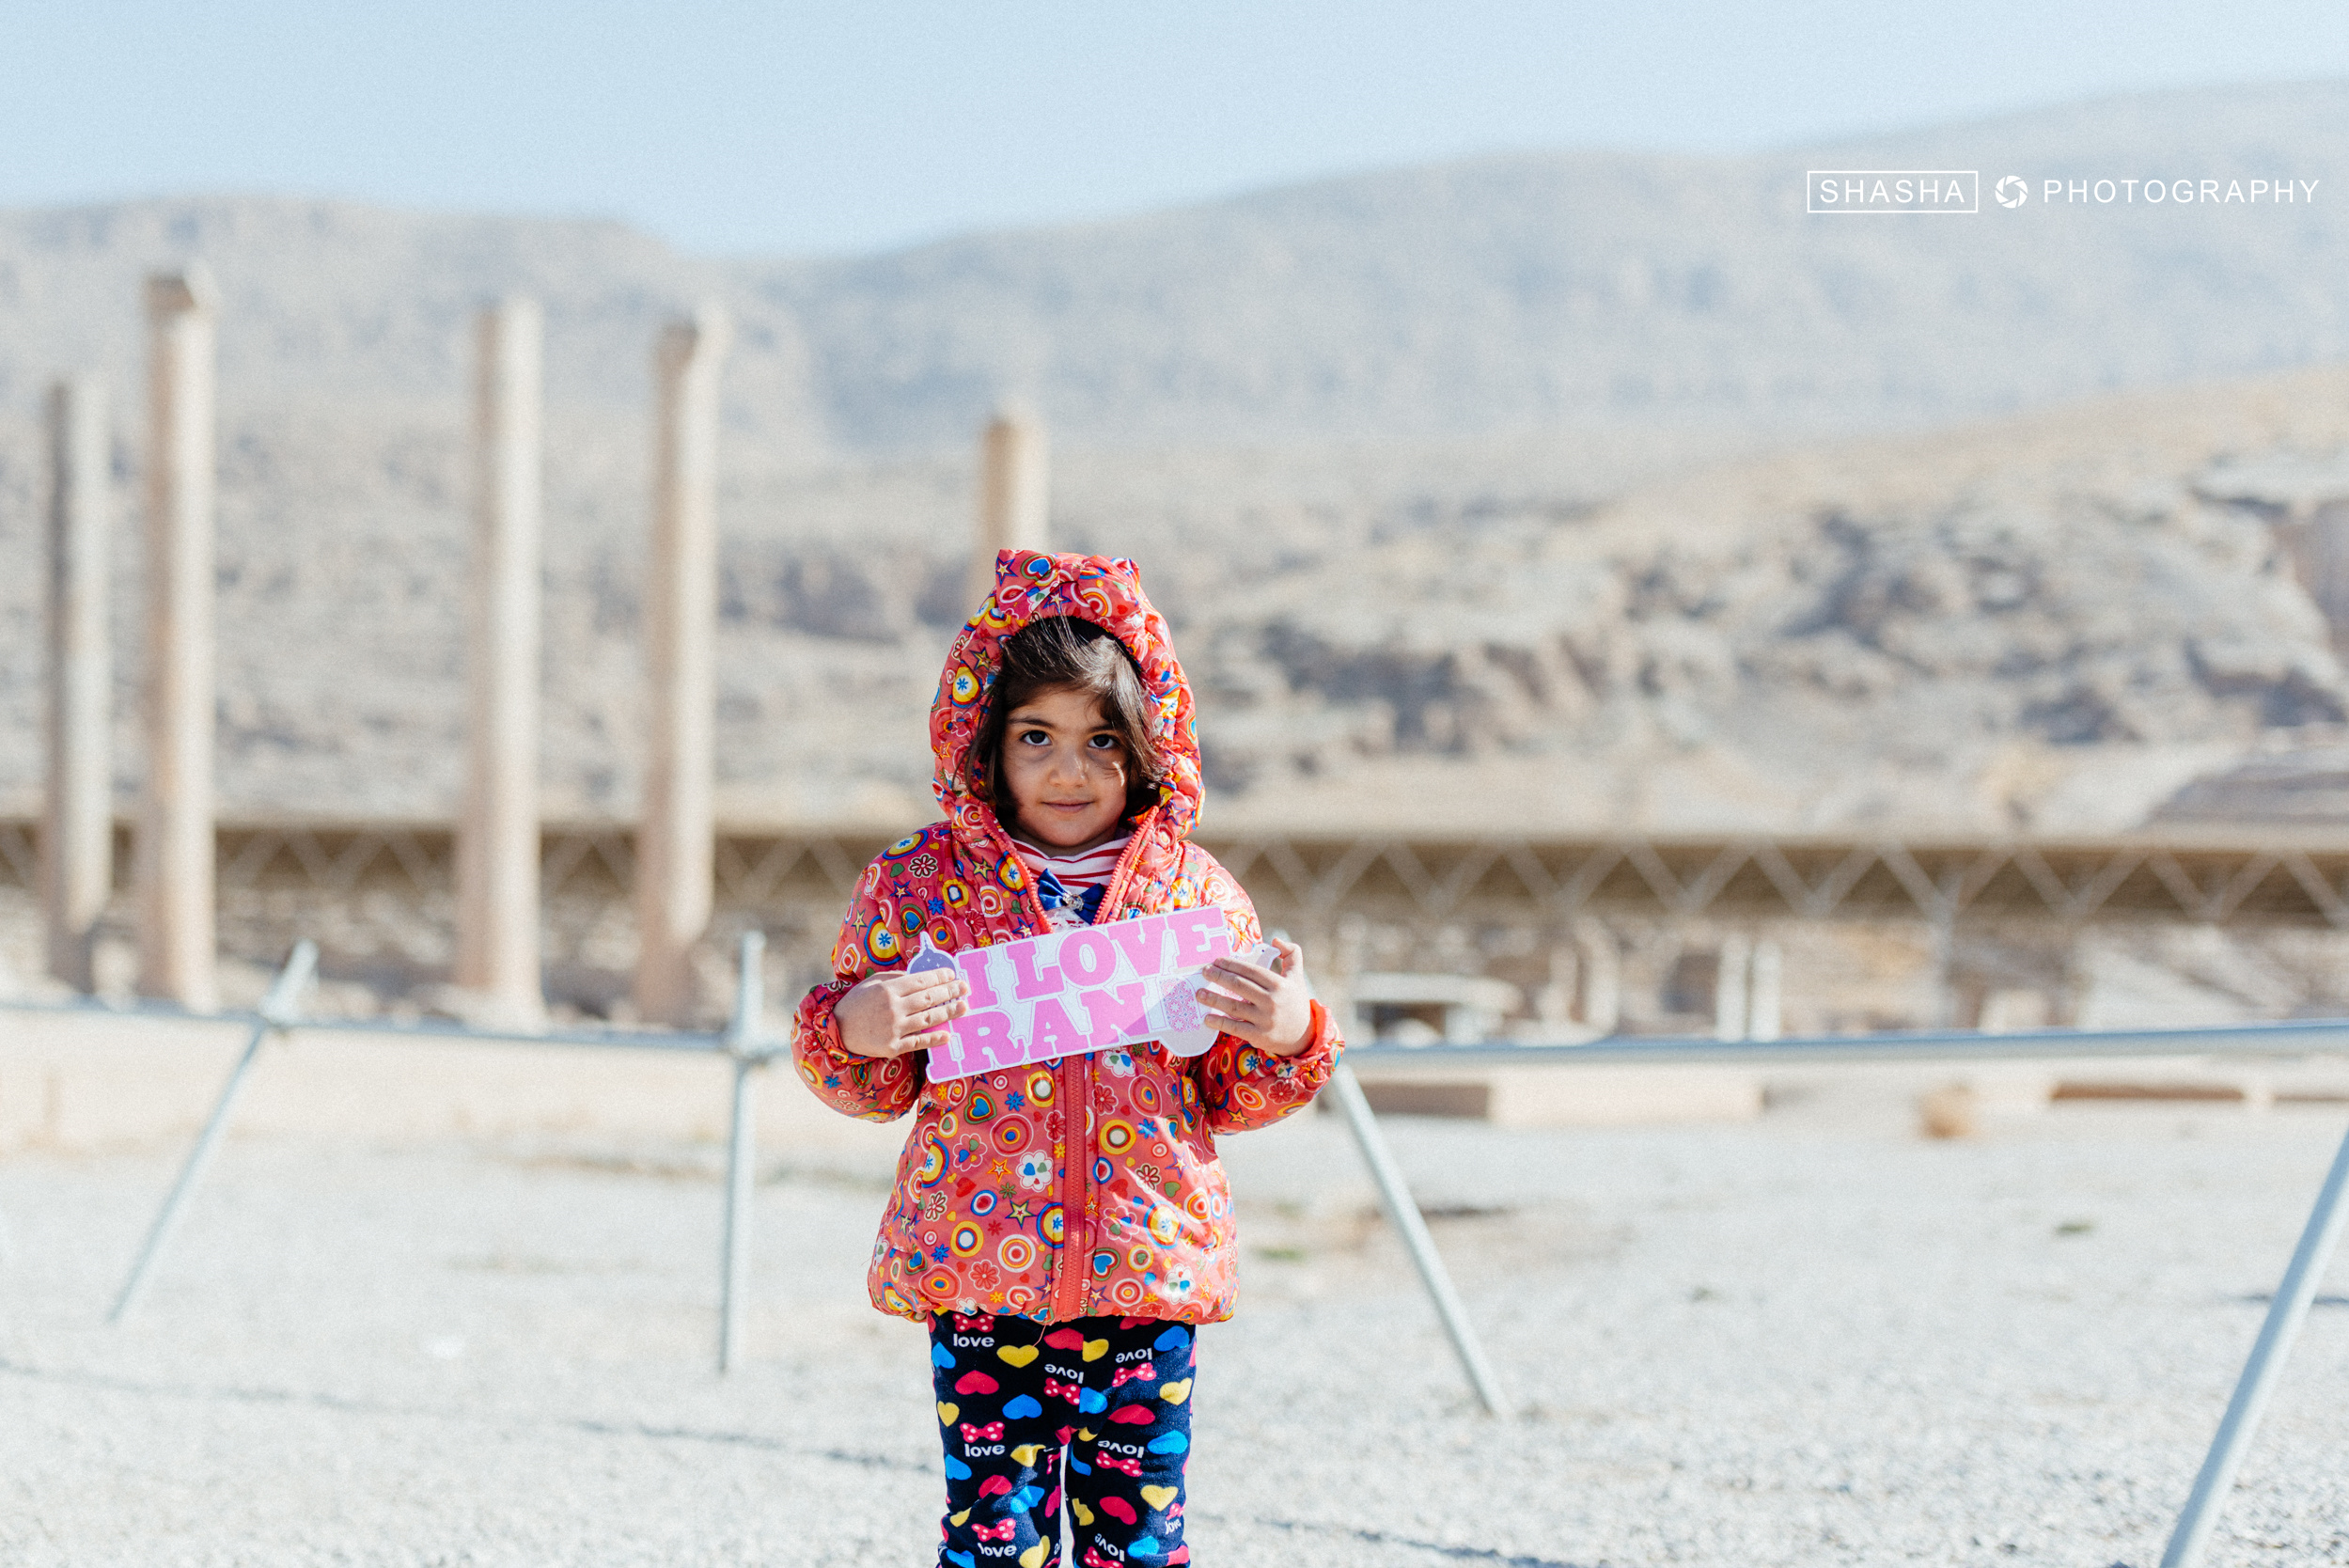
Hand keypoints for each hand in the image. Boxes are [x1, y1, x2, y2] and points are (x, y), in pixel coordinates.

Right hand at [835, 968, 969, 1058]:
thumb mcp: (872, 983)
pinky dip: (934, 1039)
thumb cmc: (856, 1003)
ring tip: (964, 1007)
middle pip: (929, 998)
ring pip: (928, 1018)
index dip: (939, 977)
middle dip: (950, 992)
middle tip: (965, 988)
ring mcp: (894, 1028)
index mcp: (888, 989)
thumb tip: (920, 977)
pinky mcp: (893, 1047)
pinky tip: (948, 1035)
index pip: (921, 981)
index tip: (953, 975)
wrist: (837, 1031)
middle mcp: (893, 1008)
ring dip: (949, 1012)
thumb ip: (895, 979)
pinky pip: (918, 1042)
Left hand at [1197, 937, 1314, 1055]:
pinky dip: (1219, 1022)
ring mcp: (1264, 1020)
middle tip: (1205, 972)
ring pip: (1233, 1006)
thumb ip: (1292, 954)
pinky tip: (1207, 1017)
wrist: (1303, 1036)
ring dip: (1213, 999)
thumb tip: (1275, 939)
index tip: (1217, 961)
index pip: (1250, 971)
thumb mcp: (1297, 976)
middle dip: (1219, 977)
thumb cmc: (1295, 1002)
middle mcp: (1271, 1001)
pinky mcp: (1258, 1036)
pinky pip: (1234, 1027)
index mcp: (1279, 984)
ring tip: (1199, 993)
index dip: (1231, 964)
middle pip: (1239, 985)